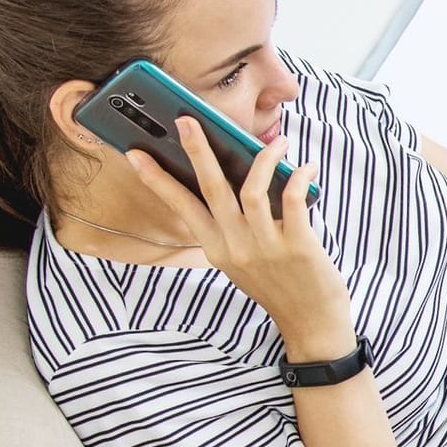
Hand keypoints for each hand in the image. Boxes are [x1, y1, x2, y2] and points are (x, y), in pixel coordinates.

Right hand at [127, 117, 354, 360]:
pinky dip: (297, 177)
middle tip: (188, 121)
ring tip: (278, 142)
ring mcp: (265, 247)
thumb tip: (234, 181)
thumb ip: (234, 228)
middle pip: (210, 189)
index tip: (135, 155)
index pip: (181, 207)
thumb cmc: (280, 287)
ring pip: (251, 189)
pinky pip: (292, 199)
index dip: (157, 180)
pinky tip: (305, 168)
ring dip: (264, 158)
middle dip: (197, 151)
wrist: (311, 325)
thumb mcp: (243, 261)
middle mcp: (235, 246)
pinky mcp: (298, 247)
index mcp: (216, 249)